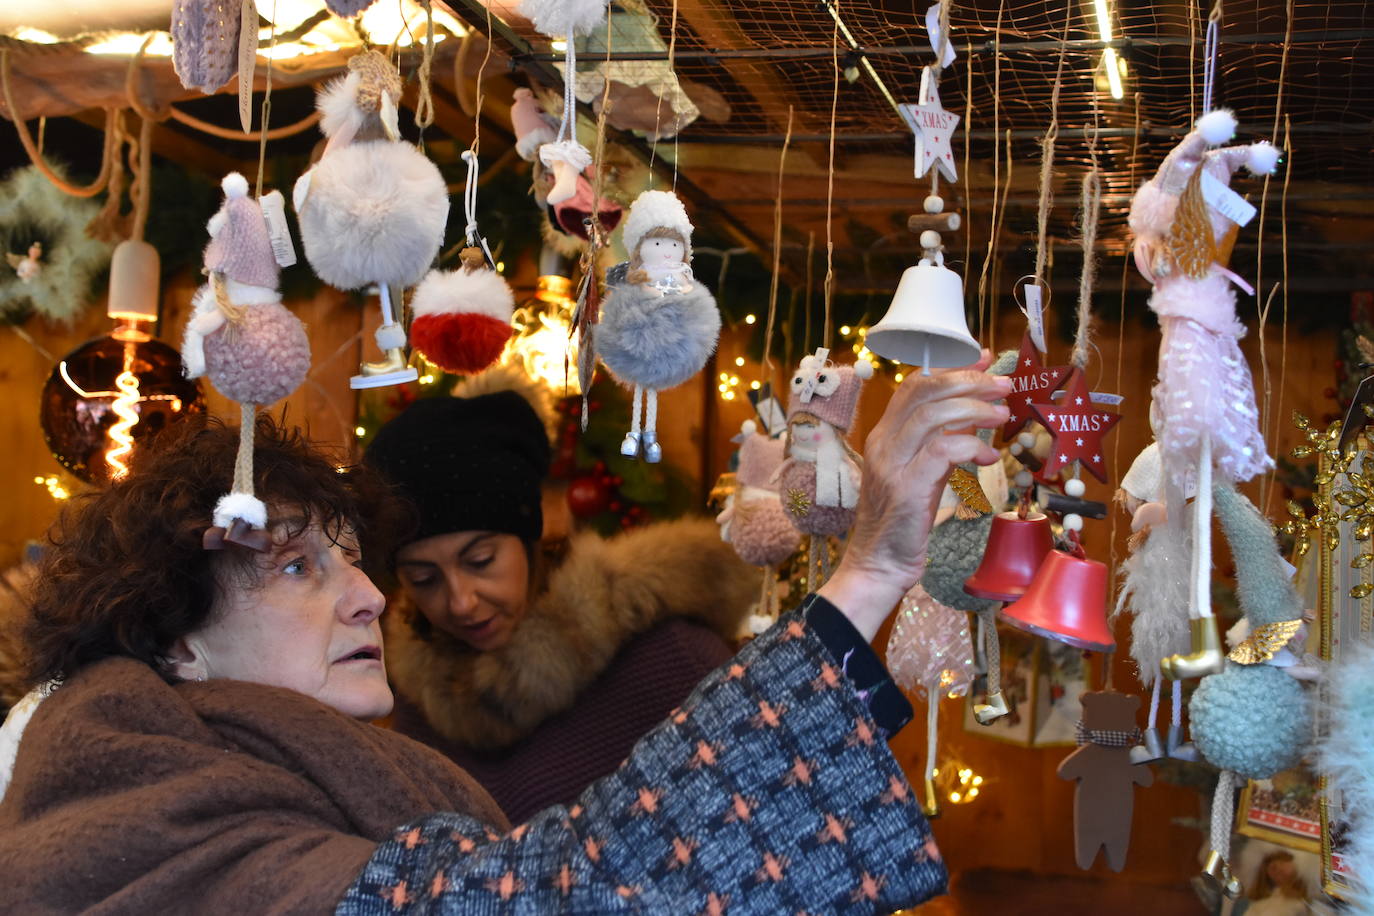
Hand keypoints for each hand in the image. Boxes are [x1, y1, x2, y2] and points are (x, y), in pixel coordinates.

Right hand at [819, 350, 1010, 639]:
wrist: (878, 566)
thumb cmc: (902, 523)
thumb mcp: (922, 474)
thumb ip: (940, 445)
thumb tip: (973, 418)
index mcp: (884, 436)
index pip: (915, 385)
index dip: (953, 368)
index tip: (986, 360)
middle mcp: (883, 443)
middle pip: (924, 391)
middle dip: (968, 381)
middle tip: (1003, 384)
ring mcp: (892, 464)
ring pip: (933, 415)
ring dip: (974, 409)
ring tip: (1003, 414)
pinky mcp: (907, 488)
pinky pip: (942, 450)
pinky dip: (971, 445)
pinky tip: (989, 455)